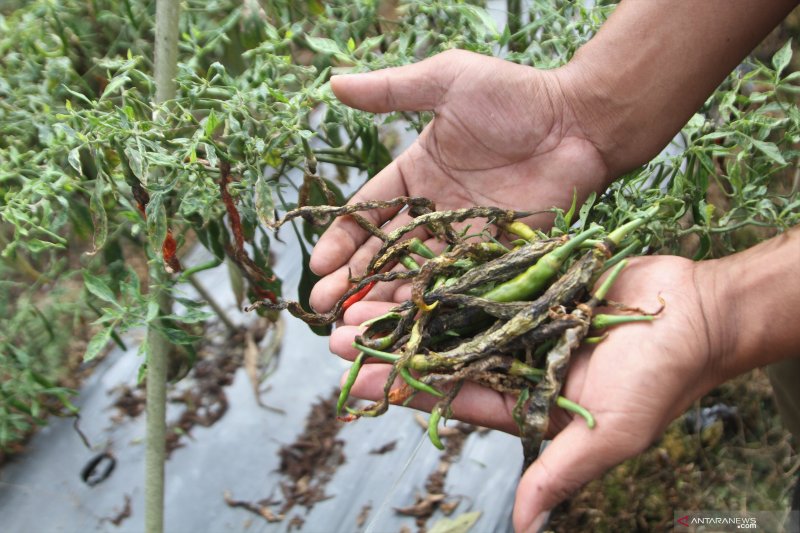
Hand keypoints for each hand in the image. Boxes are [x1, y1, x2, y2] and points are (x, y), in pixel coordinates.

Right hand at [309, 50, 610, 310]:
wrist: (579, 122)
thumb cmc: (515, 96)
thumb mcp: (445, 81)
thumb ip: (390, 90)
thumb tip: (332, 84)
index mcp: (417, 173)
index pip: (368, 211)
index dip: (341, 237)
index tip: (318, 263)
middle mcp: (435, 210)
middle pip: (383, 251)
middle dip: (351, 279)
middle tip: (321, 307)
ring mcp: (465, 236)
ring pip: (414, 274)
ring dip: (382, 299)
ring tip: (350, 325)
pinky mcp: (495, 255)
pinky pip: (456, 284)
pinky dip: (430, 303)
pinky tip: (403, 324)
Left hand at [328, 255, 729, 531]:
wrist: (697, 315)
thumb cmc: (660, 380)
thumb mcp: (610, 433)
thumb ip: (561, 469)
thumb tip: (523, 524)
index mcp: (521, 397)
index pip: (446, 396)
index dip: (397, 389)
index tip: (349, 381)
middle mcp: (512, 356)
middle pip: (438, 351)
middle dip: (389, 345)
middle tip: (336, 335)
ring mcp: (521, 316)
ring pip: (451, 311)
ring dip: (407, 305)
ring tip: (357, 297)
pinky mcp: (534, 278)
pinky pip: (481, 272)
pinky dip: (444, 268)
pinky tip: (408, 260)